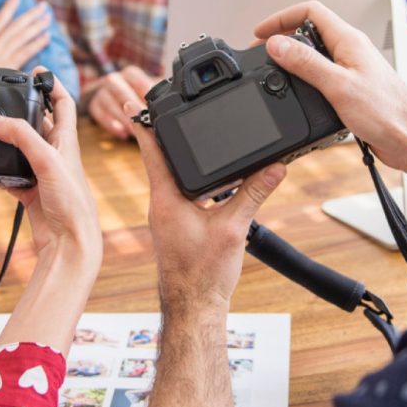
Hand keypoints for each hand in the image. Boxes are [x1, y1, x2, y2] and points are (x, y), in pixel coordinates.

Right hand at [0, 0, 51, 69]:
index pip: (0, 18)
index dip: (9, 6)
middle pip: (16, 25)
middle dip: (31, 14)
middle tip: (43, 6)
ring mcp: (4, 53)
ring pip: (23, 36)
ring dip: (37, 26)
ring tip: (47, 18)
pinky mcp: (10, 64)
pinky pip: (26, 51)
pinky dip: (37, 43)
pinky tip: (46, 37)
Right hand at [0, 71, 100, 260]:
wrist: (70, 244)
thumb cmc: (73, 203)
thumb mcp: (48, 161)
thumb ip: (22, 137)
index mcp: (68, 140)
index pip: (63, 103)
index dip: (52, 85)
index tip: (37, 71)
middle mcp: (56, 153)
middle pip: (38, 123)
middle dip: (20, 112)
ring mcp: (43, 173)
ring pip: (21, 149)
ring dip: (5, 142)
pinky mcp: (31, 192)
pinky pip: (10, 175)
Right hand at [86, 66, 154, 138]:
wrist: (116, 98)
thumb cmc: (139, 95)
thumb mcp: (150, 92)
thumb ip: (160, 93)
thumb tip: (177, 97)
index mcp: (130, 74)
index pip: (137, 80)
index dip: (145, 93)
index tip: (153, 107)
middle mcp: (115, 79)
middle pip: (120, 90)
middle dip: (131, 107)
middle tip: (142, 120)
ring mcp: (102, 91)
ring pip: (107, 102)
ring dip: (121, 117)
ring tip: (134, 131)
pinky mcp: (94, 104)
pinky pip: (98, 113)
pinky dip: (110, 124)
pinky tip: (122, 133)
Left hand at [127, 103, 286, 309]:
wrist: (194, 308)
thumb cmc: (204, 275)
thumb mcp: (233, 228)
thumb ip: (253, 194)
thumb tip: (274, 167)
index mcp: (166, 199)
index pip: (151, 150)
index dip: (143, 122)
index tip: (132, 97)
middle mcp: (161, 203)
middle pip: (159, 157)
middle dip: (161, 130)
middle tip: (157, 102)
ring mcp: (166, 214)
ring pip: (169, 175)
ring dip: (175, 153)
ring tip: (180, 129)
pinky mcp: (174, 225)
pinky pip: (179, 191)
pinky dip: (188, 176)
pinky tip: (203, 174)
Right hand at [253, 0, 406, 173]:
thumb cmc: (387, 113)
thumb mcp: (338, 86)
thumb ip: (306, 63)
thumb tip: (278, 44)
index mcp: (350, 41)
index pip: (310, 12)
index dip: (282, 18)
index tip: (261, 32)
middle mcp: (351, 51)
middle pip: (310, 31)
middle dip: (283, 38)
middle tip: (262, 52)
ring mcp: (352, 69)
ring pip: (316, 54)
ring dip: (293, 59)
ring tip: (275, 70)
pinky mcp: (352, 88)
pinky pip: (323, 75)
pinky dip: (305, 79)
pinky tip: (298, 92)